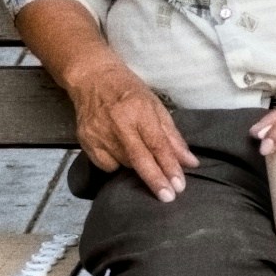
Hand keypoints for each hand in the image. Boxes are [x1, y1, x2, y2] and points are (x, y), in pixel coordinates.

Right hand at [62, 53, 197, 201]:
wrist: (92, 77)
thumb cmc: (129, 90)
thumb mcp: (155, 106)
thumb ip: (172, 136)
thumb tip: (190, 162)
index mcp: (139, 110)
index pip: (157, 144)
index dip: (169, 166)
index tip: (179, 186)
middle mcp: (118, 123)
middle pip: (139, 158)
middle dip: (155, 180)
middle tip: (169, 197)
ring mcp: (99, 133)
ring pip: (124, 163)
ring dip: (139, 169)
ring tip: (143, 160)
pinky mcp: (86, 142)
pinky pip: (107, 165)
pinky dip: (117, 164)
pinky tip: (119, 152)